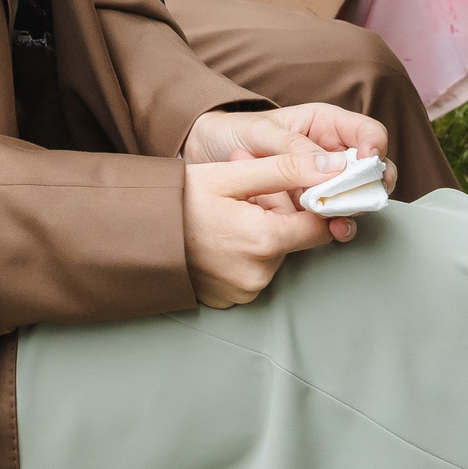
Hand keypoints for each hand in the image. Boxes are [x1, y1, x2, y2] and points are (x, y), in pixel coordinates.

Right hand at [182, 148, 359, 307]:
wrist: (130, 234)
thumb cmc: (177, 200)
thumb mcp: (231, 174)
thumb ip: (288, 168)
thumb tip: (337, 167)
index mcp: (264, 241)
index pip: (320, 225)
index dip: (312, 203)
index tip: (298, 190)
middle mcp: (260, 274)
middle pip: (292, 240)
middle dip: (276, 215)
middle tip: (242, 196)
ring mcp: (244, 292)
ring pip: (272, 255)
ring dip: (259, 235)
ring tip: (223, 218)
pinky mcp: (230, 301)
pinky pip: (252, 273)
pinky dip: (242, 255)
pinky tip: (217, 240)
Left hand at [183, 103, 393, 212]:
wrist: (202, 154)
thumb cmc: (232, 132)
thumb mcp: (260, 132)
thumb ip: (294, 147)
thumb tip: (333, 166)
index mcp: (325, 124)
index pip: (368, 132)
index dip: (375, 147)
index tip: (367, 164)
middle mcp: (330, 152)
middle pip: (372, 169)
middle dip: (371, 184)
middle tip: (360, 198)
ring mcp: (322, 181)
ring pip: (355, 196)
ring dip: (354, 208)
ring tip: (339, 218)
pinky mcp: (310, 205)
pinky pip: (332, 216)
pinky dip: (335, 224)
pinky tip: (329, 229)